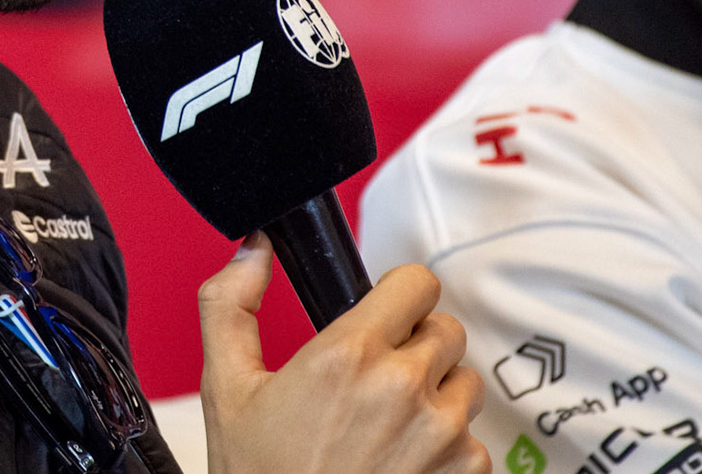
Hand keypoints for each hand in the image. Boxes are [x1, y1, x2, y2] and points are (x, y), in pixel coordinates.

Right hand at [198, 233, 487, 473]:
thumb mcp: (226, 387)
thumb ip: (230, 304)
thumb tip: (254, 249)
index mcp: (348, 355)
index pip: (417, 282)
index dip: (397, 293)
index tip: (380, 313)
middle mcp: (404, 389)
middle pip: (445, 329)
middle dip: (415, 343)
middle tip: (375, 376)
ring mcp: (443, 436)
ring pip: (465, 383)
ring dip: (437, 394)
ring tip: (388, 424)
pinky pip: (475, 439)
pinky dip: (447, 446)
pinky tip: (401, 462)